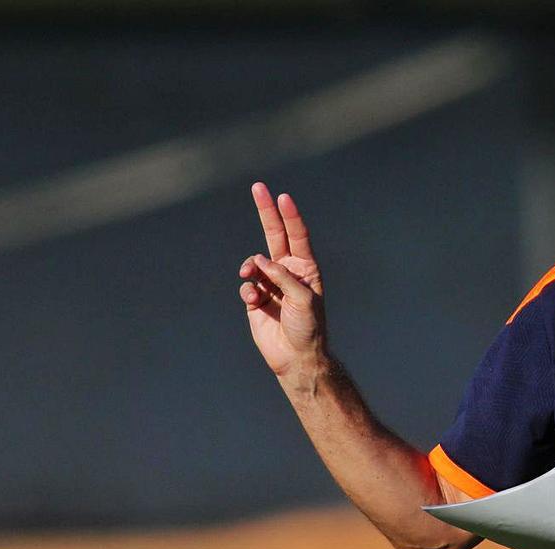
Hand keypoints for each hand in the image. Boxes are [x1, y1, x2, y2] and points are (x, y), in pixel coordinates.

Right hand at [238, 182, 325, 376]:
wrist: (296, 356)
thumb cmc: (308, 328)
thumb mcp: (303, 299)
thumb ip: (283, 277)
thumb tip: (260, 260)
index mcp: (305, 269)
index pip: (297, 235)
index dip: (290, 216)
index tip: (282, 196)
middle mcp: (288, 272)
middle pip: (274, 235)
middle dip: (266, 211)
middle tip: (258, 187)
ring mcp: (270, 284)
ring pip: (254, 262)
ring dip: (251, 266)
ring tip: (252, 278)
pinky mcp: (255, 299)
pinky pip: (246, 285)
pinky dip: (247, 290)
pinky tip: (255, 301)